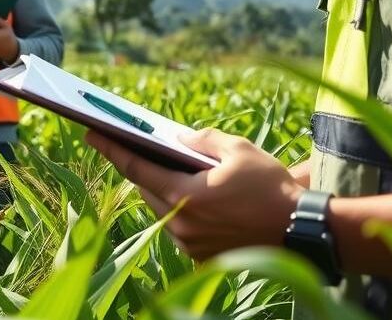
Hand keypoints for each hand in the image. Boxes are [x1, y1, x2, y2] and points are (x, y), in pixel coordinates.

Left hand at [86, 127, 303, 260]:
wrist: (300, 230)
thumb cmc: (270, 186)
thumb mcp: (237, 149)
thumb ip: (201, 140)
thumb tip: (177, 140)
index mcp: (186, 195)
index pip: (137, 168)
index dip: (112, 149)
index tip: (91, 134)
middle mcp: (182, 224)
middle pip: (147, 191)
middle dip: (141, 169)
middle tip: (134, 147)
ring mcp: (190, 245)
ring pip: (161, 211)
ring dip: (162, 191)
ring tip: (168, 170)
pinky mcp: (201, 257)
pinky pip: (179, 229)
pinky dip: (179, 211)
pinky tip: (192, 196)